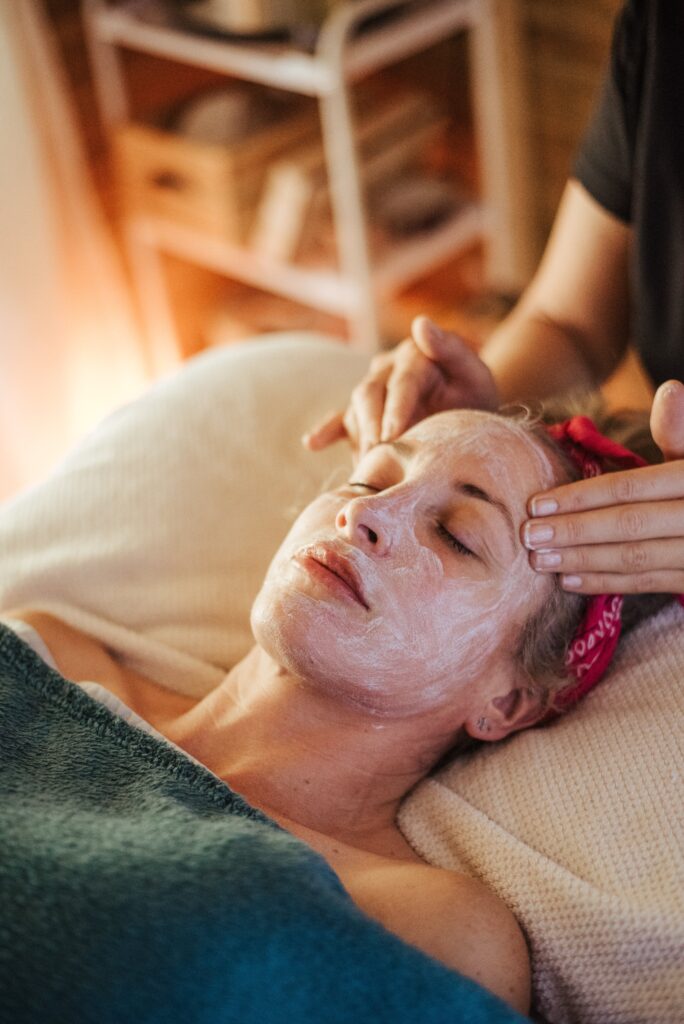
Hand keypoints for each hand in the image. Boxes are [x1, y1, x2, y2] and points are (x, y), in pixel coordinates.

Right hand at [302, 316, 498, 457]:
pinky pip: (340, 419)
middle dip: (371, 426)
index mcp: (414, 355)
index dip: (395, 409)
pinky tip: (312, 442)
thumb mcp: (475, 374)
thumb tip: (420, 323)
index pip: (401, 382)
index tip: (392, 436)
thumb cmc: (474, 396)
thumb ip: (453, 349)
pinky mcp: (363, 411)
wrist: (469, 411)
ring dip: (358, 438)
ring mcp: (372, 388)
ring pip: (354, 411)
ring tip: (364, 467)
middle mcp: (387, 368)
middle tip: (376, 454)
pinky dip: (326, 431)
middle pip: (368, 394)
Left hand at [524, 380, 683, 593]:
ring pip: (635, 557)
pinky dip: (607, 582)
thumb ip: (679, 431)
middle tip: (527, 536)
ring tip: (538, 561)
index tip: (536, 504)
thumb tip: (670, 389)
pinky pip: (648, 582)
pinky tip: (569, 580)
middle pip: (628, 524)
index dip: (581, 497)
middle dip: (573, 531)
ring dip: (582, 560)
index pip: (630, 488)